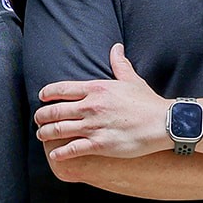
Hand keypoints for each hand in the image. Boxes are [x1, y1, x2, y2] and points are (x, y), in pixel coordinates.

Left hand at [36, 43, 166, 160]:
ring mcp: (93, 126)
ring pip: (58, 130)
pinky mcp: (99, 144)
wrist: (164, 123)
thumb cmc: (148, 102)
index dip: (47, 94)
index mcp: (96, 89)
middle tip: (38, 120)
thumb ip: (119, 64)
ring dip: (46, 134)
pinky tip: (55, 155)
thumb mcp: (132, 80)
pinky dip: (59, 153)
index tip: (42, 98)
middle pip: (55, 111)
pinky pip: (71, 149)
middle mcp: (91, 106)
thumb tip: (116, 47)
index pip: (61, 89)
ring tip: (42, 136)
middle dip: (42, 116)